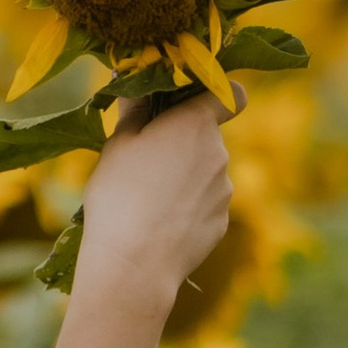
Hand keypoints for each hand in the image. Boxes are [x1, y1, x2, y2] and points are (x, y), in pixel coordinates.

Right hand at [75, 88, 234, 307]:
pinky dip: (187, 207)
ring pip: (205, 172)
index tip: (189, 103)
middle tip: (145, 159)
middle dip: (182, 142)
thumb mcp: (117, 145)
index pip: (230, 94)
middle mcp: (219, 154)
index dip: (216, 94)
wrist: (135, 264)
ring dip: (184, 176)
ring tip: (147, 199)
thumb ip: (135, 111)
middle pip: (207, 136)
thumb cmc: (120, 196)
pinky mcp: (222, 222)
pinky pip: (205, 204)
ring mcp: (225, 191)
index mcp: (195, 125)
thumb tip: (138, 84)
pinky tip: (159, 224)